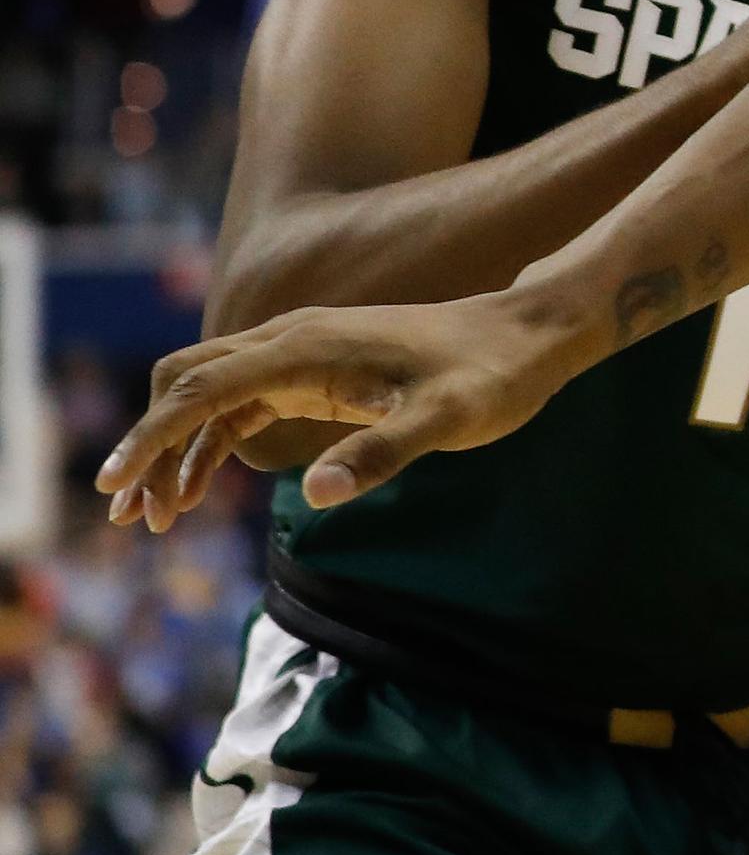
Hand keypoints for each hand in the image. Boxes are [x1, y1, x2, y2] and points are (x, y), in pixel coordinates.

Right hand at [103, 286, 588, 531]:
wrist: (528, 335)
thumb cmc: (492, 376)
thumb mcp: (447, 419)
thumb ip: (383, 451)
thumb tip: (317, 493)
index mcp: (305, 346)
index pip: (200, 390)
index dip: (150, 438)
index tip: (114, 487)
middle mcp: (291, 340)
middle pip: (185, 385)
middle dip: (148, 446)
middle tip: (132, 516)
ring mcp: (300, 354)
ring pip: (208, 396)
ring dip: (173, 451)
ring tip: (154, 519)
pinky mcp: (316, 372)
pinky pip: (241, 405)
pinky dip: (209, 444)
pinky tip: (196, 491)